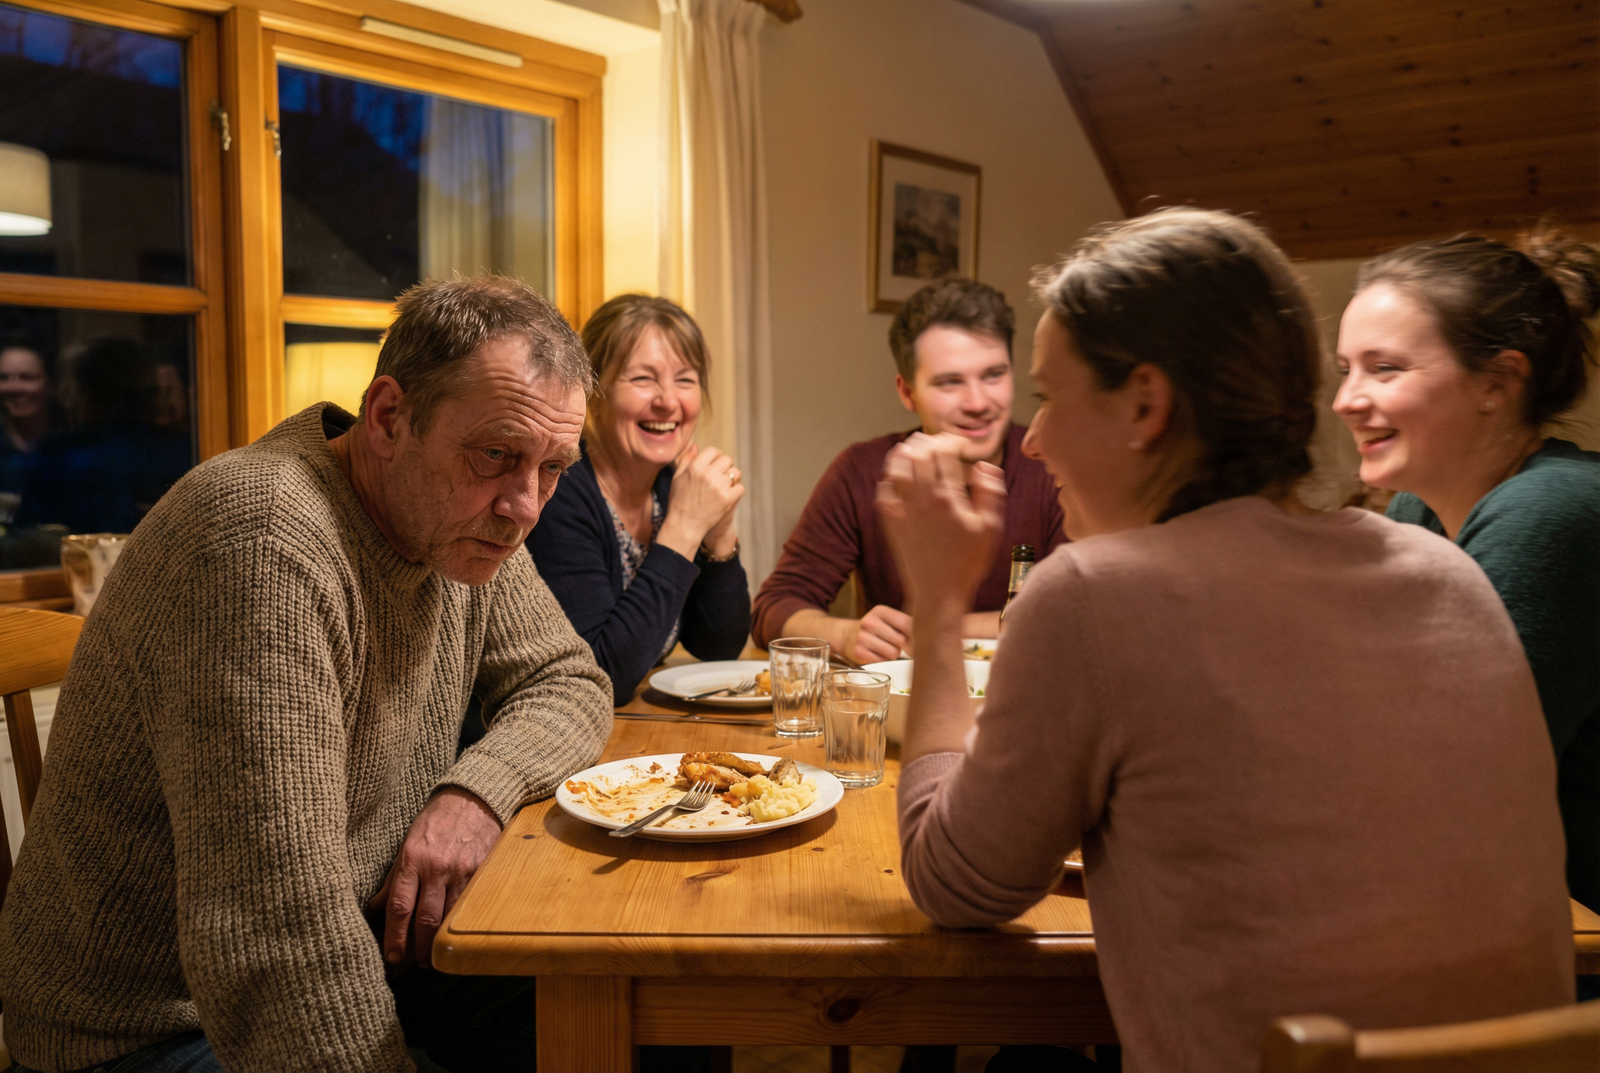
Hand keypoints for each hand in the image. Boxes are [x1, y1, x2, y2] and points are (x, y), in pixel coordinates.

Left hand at [368, 786, 501, 967]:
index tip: (391, 957)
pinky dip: (459, 926)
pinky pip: (468, 907)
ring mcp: (461, 871)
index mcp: (412, 859)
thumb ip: (394, 877)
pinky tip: (454, 937)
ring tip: (431, 958)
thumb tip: (376, 906)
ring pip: (448, 917)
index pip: (399, 906)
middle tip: (412, 965)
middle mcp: (435, 868)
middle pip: (424, 919)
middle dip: (417, 948)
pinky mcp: (481, 872)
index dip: (394, 936)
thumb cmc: (436, 820)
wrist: (473, 798)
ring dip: (438, 943)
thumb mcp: (408, 842)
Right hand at [656, 444, 744, 559]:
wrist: (685, 525)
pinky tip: (727, 497)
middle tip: (720, 477)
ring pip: (736, 473)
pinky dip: (735, 491)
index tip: (714, 465)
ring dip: (732, 478)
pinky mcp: (728, 499)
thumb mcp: (678, 477)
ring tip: (723, 487)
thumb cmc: (679, 501)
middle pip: (727, 460)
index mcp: (695, 466)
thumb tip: (695, 445)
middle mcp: (708, 474)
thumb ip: (687, 459)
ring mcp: (719, 487)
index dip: (716, 457)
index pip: (714, 451)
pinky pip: (740, 487)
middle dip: (725, 467)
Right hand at [847, 604, 912, 662]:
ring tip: (885, 648)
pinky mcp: (858, 652)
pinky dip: (883, 660)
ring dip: (893, 654)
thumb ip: (907, 624)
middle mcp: (869, 622)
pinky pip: (883, 662)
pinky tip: (877, 654)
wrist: (848, 635)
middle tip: (895, 643)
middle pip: (901, 640)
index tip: (915, 639)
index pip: (907, 623)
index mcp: (880, 611)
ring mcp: (862, 637)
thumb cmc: (877, 629)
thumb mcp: (889, 620)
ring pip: (893, 653)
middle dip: (902, 645)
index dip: (915, 634)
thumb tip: (928, 636)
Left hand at [877, 433, 1006, 613]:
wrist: (938, 593)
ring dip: (904, 453)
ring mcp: (903, 510)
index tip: (959, 443)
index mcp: (948, 497)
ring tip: (912, 448)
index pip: (944, 453)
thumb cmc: (968, 563)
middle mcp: (922, 499)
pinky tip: (897, 476)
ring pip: (896, 468)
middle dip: (928, 442)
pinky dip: (890, 478)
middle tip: (937, 442)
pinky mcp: (890, 523)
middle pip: (918, 454)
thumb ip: (990, 492)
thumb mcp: (990, 528)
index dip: (951, 441)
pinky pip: (884, 491)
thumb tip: (986, 465)